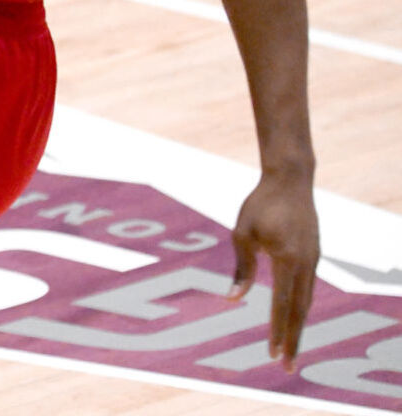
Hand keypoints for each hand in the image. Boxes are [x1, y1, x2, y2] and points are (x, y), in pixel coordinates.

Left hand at [228, 170, 318, 370]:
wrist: (290, 181)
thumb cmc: (260, 204)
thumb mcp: (243, 233)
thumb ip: (242, 268)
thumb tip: (233, 299)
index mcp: (287, 260)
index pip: (282, 305)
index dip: (278, 331)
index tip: (274, 353)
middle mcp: (306, 265)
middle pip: (299, 311)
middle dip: (292, 339)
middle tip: (286, 365)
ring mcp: (313, 260)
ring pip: (307, 301)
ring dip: (298, 326)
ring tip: (290, 347)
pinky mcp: (314, 255)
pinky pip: (309, 288)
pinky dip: (302, 307)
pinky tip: (295, 317)